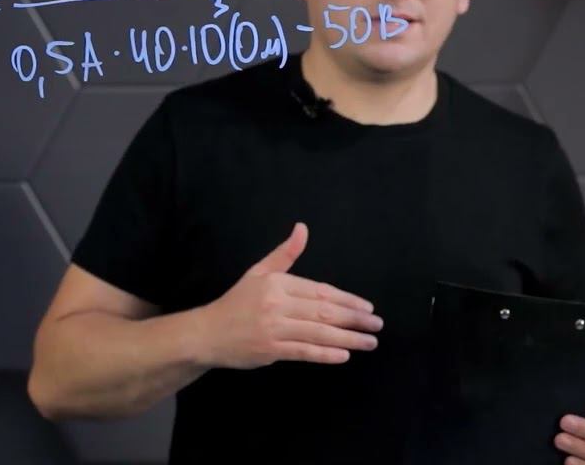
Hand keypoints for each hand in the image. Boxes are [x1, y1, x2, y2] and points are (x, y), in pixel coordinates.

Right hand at [195, 222, 383, 369]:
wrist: (207, 332)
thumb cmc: (237, 302)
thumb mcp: (259, 272)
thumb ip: (284, 253)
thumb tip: (302, 228)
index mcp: (277, 283)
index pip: (320, 292)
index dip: (346, 300)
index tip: (367, 307)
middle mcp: (276, 304)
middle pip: (324, 312)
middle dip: (354, 319)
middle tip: (376, 325)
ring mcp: (274, 329)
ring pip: (318, 333)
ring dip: (348, 338)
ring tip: (369, 342)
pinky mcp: (270, 350)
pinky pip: (304, 352)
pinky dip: (325, 354)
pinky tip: (344, 355)